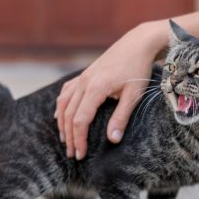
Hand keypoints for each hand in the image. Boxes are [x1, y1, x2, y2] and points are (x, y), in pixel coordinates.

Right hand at [55, 21, 166, 159]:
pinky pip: (66, 92)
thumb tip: (113, 140)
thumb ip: (121, 118)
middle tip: (73, 154)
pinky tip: (59, 115)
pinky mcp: (85, 74)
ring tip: (65, 139)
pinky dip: (61, 106)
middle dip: (70, 136)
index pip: (80, 120)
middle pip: (69, 114)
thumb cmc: (138, 69)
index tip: (81, 154)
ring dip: (62, 123)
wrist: (138, 43)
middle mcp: (84, 82)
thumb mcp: (133, 95)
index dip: (79, 139)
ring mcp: (82, 77)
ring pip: (64, 103)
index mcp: (96, 88)